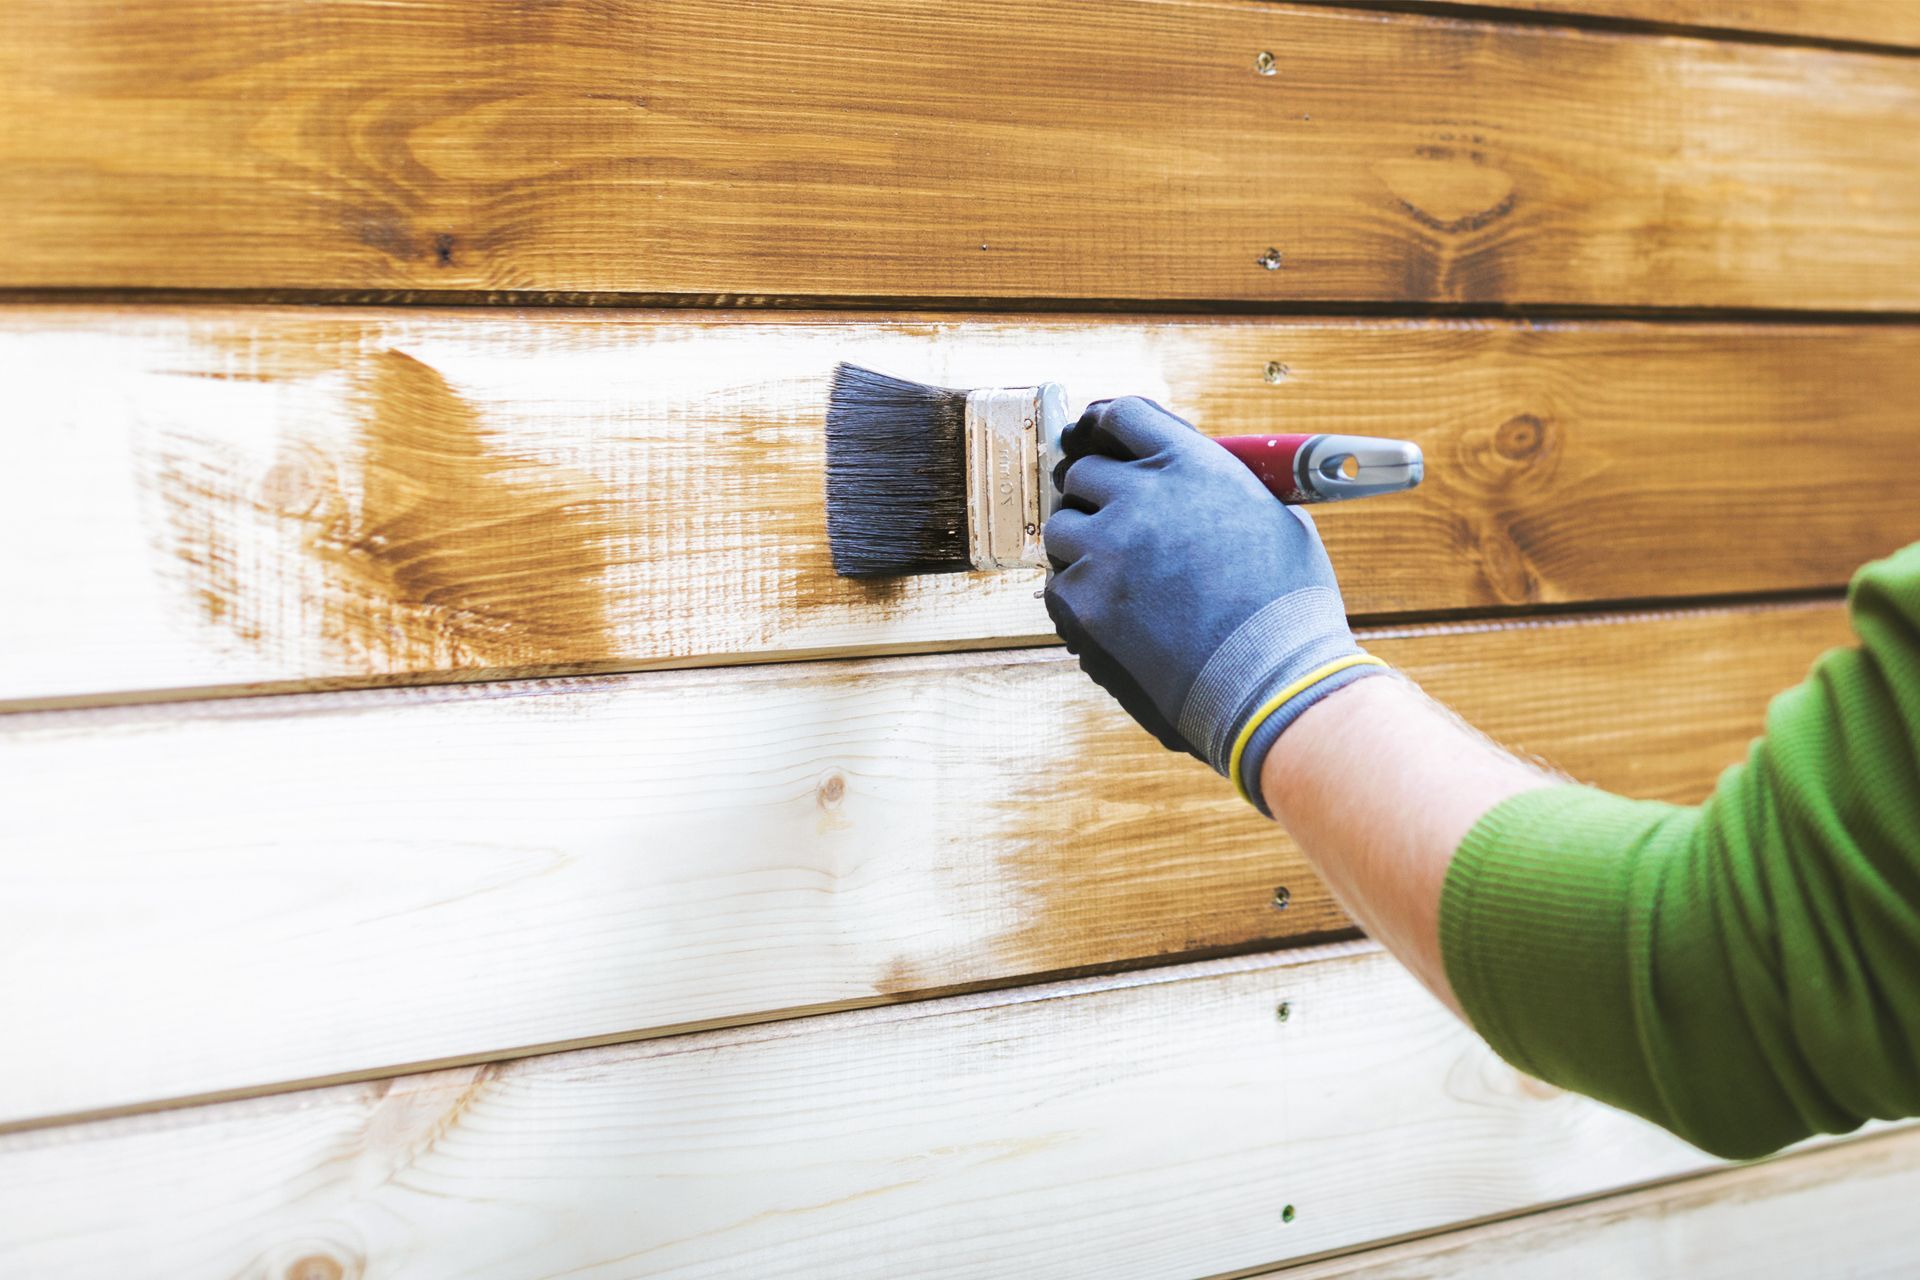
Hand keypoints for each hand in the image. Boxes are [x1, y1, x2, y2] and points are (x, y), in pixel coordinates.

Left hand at [1042, 397, 1390, 811]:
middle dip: (1096, 497)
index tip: (1098, 440)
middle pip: (1083, 473)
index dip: (1105, 428)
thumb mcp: (1276, 520)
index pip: (1123, 416)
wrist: (1272, 681)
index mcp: (1193, 464)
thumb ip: (1224, 489)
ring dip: (1081, 546)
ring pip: (1061, 527)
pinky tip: (1116, 615)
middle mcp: (1143, 495)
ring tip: (1119, 577)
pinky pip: (1058, 583)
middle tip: (1115, 527)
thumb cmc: (1287, 608)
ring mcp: (1106, 547)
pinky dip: (1078, 597)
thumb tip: (1197, 484)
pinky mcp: (1084, 599)